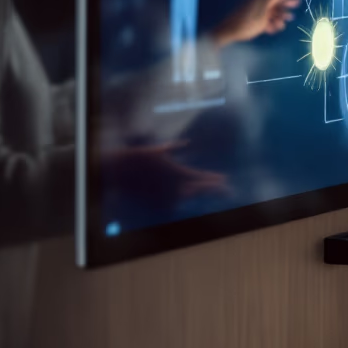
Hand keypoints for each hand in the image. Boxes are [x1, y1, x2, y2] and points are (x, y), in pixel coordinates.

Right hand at [101, 141, 232, 208]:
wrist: (120, 172)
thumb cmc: (138, 158)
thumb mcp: (158, 150)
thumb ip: (172, 148)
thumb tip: (186, 143)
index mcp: (178, 172)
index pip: (202, 178)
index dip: (214, 179)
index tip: (224, 180)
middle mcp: (175, 186)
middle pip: (200, 190)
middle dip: (213, 189)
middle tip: (227, 190)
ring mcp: (167, 196)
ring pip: (187, 196)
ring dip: (195, 193)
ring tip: (209, 191)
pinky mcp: (158, 204)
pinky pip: (171, 205)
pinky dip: (175, 201)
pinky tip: (177, 197)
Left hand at [211, 0, 312, 46]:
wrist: (234, 30)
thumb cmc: (249, 15)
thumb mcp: (267, 2)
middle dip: (288, 2)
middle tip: (293, 5)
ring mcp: (266, 2)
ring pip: (283, 6)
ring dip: (282, 15)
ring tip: (276, 21)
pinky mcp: (265, 13)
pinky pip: (278, 15)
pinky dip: (276, 22)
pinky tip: (270, 27)